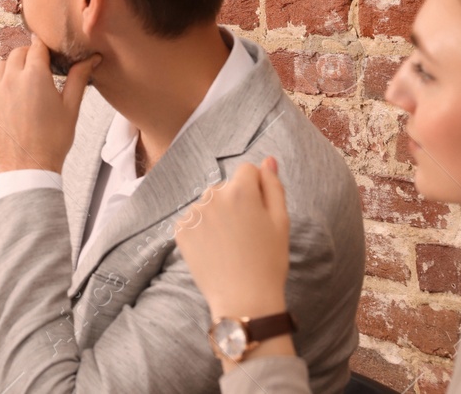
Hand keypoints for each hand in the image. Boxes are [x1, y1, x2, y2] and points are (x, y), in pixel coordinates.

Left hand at [0, 38, 96, 173]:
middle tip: (39, 72)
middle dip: (29, 57)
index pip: (36, 47)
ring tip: (23, 85)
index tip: (49, 57)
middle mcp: (10, 79)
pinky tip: (3, 92)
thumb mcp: (71, 108)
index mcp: (34, 76)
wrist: (29, 168)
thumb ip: (78, 78)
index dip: (44, 49)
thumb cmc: (54, 140)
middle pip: (17, 53)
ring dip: (11, 69)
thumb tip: (92, 58)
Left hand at [174, 157, 290, 323]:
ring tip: (230, 244)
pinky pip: (194, 220)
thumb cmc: (268, 261)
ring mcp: (192, 213)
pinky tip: (215, 249)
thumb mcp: (281, 222)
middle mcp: (211, 196)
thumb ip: (273, 186)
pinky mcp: (180, 230)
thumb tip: (267, 160)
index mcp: (239, 191)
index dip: (257, 189)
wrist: (244, 300)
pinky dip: (203, 230)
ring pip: (209, 204)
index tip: (260, 213)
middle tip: (246, 234)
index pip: (247, 171)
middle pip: (226, 187)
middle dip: (236, 202)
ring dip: (218, 215)